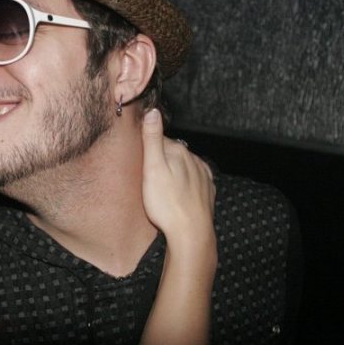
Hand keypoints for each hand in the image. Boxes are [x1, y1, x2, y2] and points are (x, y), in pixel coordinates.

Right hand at [140, 109, 214, 248]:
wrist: (191, 233)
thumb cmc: (166, 203)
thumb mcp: (152, 169)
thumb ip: (152, 139)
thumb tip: (152, 111)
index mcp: (177, 151)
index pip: (158, 139)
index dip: (145, 146)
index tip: (137, 155)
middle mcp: (193, 158)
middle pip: (171, 151)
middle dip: (160, 157)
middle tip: (146, 172)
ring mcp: (202, 174)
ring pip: (183, 164)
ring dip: (174, 168)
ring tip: (161, 183)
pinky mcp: (207, 188)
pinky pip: (194, 178)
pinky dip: (186, 180)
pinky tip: (178, 189)